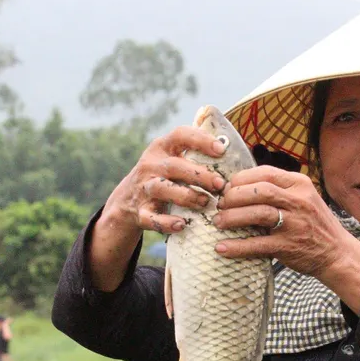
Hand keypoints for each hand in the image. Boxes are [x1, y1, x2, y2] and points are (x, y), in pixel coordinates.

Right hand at [104, 126, 228, 235]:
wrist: (127, 201)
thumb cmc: (163, 176)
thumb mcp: (172, 158)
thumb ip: (194, 153)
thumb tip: (233, 151)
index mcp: (161, 147)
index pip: (180, 135)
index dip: (201, 140)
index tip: (221, 150)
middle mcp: (150, 165)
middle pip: (174, 166)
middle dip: (200, 175)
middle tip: (220, 185)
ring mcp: (143, 188)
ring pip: (163, 189)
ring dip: (187, 196)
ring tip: (205, 203)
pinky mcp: (139, 212)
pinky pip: (152, 218)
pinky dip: (166, 223)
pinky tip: (182, 225)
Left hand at [211, 166, 354, 276]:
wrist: (337, 253)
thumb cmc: (314, 224)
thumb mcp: (303, 198)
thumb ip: (279, 190)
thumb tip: (238, 187)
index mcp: (300, 184)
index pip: (265, 173)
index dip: (241, 179)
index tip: (227, 187)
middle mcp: (299, 201)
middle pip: (259, 191)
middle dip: (233, 196)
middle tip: (220, 205)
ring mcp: (295, 223)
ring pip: (257, 213)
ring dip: (232, 217)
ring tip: (218, 222)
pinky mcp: (289, 246)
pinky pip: (258, 244)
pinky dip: (237, 246)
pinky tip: (222, 248)